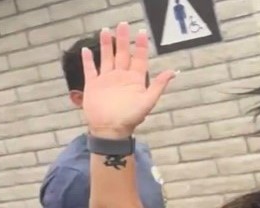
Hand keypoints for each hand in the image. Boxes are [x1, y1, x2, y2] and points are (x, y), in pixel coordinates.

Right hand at [81, 22, 175, 138]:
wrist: (110, 131)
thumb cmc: (129, 119)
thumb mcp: (147, 102)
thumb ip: (158, 86)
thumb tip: (173, 72)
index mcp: (134, 79)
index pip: (139, 58)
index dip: (141, 46)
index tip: (141, 33)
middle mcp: (121, 77)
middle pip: (123, 53)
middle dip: (123, 39)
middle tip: (123, 24)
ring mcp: (106, 80)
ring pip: (107, 57)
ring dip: (106, 45)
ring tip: (105, 31)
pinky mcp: (93, 86)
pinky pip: (90, 70)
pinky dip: (88, 60)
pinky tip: (86, 49)